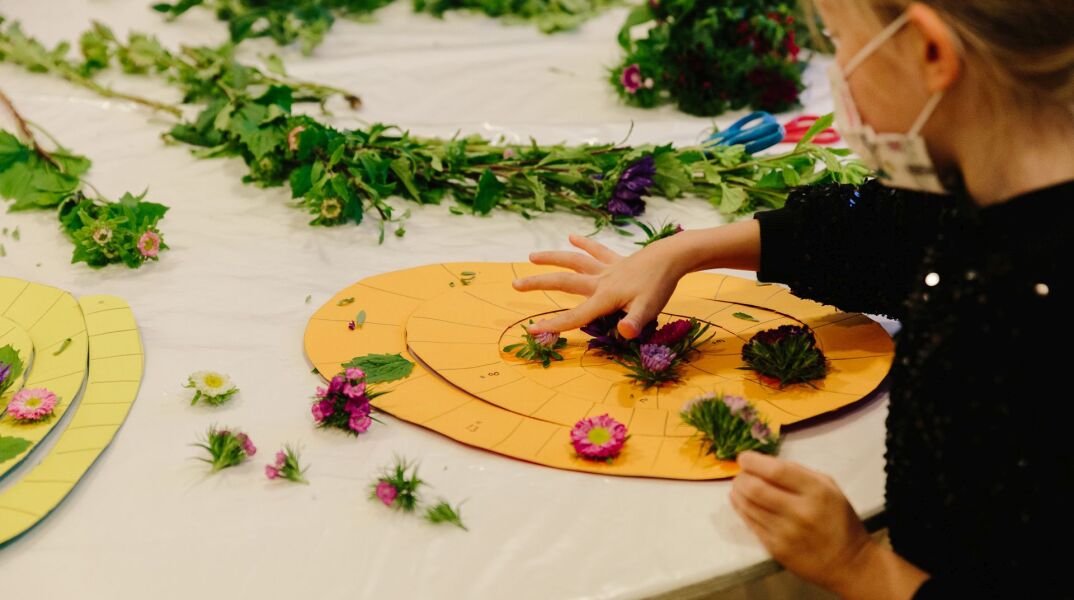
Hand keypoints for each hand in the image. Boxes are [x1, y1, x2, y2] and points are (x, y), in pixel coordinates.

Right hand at [512, 233, 687, 337]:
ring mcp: (607, 269)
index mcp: (605, 297)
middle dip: (538, 283)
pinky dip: (584, 244)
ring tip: (532, 256)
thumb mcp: (649, 309)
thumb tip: (624, 333)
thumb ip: (635, 323)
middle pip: (564, 282)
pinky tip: (572, 236)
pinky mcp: (616, 261)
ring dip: (552, 259)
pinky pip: (597, 251)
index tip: (530, 328)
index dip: (553, 324)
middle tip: (514, 284)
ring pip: (574, 262)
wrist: (672, 257)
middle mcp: (600, 281)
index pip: (575, 316)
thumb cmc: (660, 286)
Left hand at [730, 451, 874, 593]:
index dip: (754, 462)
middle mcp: (800, 512)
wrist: (848, 563)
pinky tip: (743, 503)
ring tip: (739, 487)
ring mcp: (786, 533)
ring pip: (748, 506)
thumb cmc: (839, 520)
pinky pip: (750, 524)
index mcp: (817, 492)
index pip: (777, 471)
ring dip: (738, 492)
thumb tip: (766, 463)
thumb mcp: (829, 488)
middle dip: (742, 477)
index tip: (744, 458)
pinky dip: (742, 509)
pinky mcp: (776, 549)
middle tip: (741, 474)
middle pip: (756, 488)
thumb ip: (800, 472)